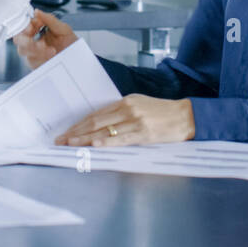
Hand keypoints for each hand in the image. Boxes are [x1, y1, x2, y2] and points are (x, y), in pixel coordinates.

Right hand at [12, 9, 77, 68]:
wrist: (79, 59)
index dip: (24, 27)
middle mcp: (32, 42)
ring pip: (24, 52)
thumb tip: (37, 12)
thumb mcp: (63, 28)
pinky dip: (41, 59)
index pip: (22, 26)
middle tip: (40, 42)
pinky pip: (32, 63)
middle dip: (28, 41)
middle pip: (18, 40)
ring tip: (52, 50)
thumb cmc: (70, 43)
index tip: (32, 28)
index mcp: (36, 30)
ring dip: (37, 50)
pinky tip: (50, 56)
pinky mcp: (37, 65)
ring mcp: (34, 54)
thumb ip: (49, 19)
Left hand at [55, 94, 194, 146]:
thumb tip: (101, 124)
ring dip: (84, 138)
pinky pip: (121, 139)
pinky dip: (106, 142)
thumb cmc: (163, 113)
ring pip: (104, 130)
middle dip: (76, 132)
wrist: (186, 116)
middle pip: (96, 121)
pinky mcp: (144, 133)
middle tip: (61, 140)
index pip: (96, 113)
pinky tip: (94, 145)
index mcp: (125, 101)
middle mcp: (127, 109)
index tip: (67, 131)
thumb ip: (122, 112)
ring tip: (70, 144)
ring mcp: (135, 121)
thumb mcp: (140, 106)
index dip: (79, 123)